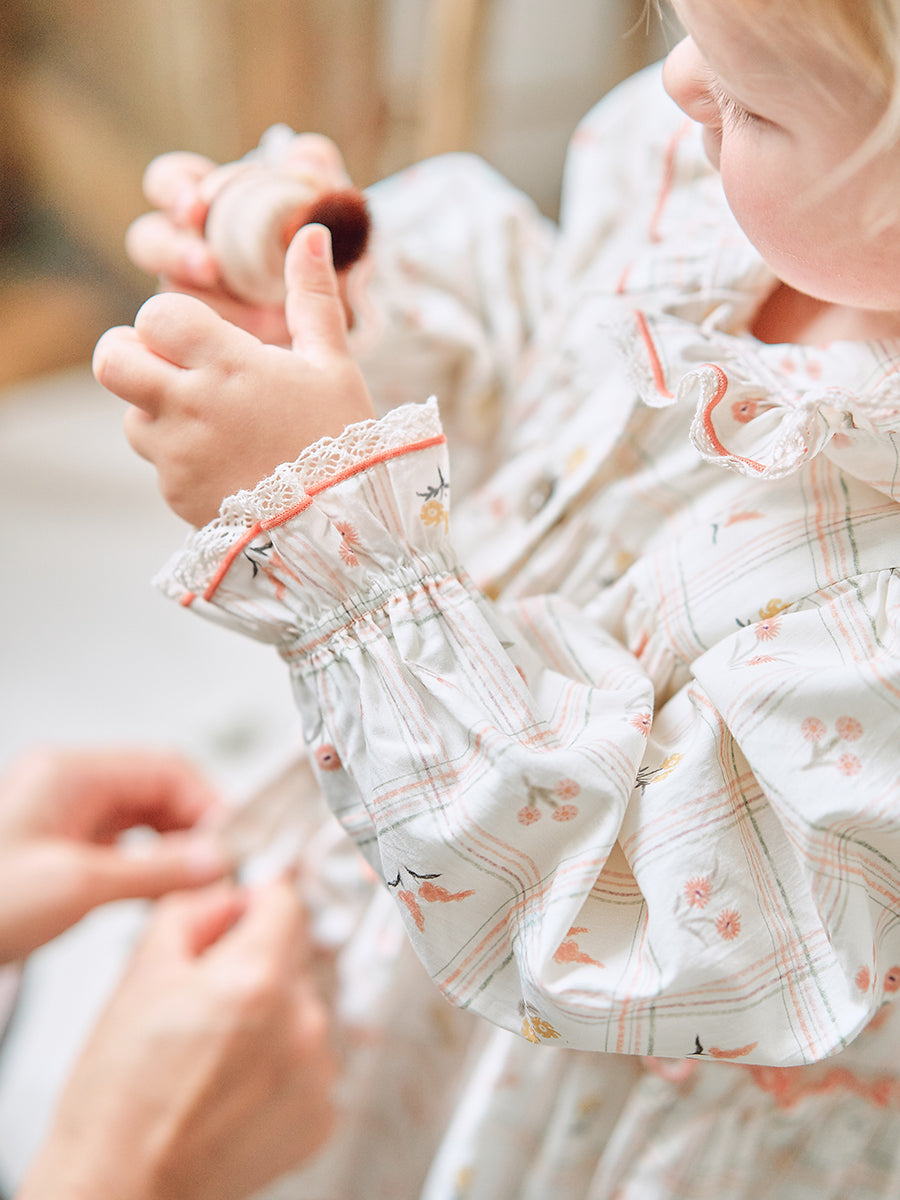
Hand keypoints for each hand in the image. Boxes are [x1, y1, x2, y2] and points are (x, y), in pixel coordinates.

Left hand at [0, 747, 227, 961]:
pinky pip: (120, 844)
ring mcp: (60, 816)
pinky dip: (146, 864)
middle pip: (157, 790)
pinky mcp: (55, 848)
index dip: (210, 802)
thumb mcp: (77, 887)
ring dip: (174, 847)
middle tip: (221, 866)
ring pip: (142, 818)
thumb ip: (155, 871)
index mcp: (70, 774)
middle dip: (196, 827)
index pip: (166, 768)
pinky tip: (156, 891)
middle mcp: (67, 786)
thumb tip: (214, 860)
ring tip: (194, 882)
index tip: (236, 841)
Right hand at [18, 879, 336, 1199]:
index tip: (238, 919)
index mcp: (257, 979)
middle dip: (255, 967)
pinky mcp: (320, 1118)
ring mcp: (316, 1074)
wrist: (119, 1187)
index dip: (254, 906)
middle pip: (293, 959)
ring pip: (302, 1013)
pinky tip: (233, 1088)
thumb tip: (231, 894)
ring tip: (213, 1057)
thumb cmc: (119, 1096)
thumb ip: (195, 911)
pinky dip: (280, 1069)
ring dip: (270, 1020)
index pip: (286, 902)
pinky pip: (308, 1066)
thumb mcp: (141, 974)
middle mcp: (300, 1023)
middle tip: (204, 1004)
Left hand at [93, 223, 376, 526]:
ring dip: (159, 412)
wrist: (344, 527)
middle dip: (131, 353)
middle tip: (165, 365)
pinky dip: (181, 460)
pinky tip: (227, 465)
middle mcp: (190, 406)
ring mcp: (178, 455)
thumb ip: (312, 296)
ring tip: (213, 424)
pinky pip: (158, 466)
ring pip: (132, 417)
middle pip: (113, 359)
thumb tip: (310, 231)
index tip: (198, 337)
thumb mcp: (333, 364)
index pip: (156, 315)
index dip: (170, 320)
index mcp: (228, 363)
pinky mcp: (176, 494)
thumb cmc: (343, 437)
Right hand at [126, 135, 355, 342]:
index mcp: (204, 199)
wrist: (343, 296)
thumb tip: (305, 154)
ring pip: (168, 295)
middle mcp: (187, 244)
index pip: (167, 182)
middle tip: (208, 266)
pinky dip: (227, 335)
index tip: (197, 206)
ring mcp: (193, 293)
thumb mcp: (328, 199)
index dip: (174, 190)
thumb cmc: (322, 235)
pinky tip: (262, 333)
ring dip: (195, 303)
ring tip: (233, 315)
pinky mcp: (209, 334)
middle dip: (172, 252)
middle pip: (148, 241)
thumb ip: (316, 169)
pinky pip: (198, 337)